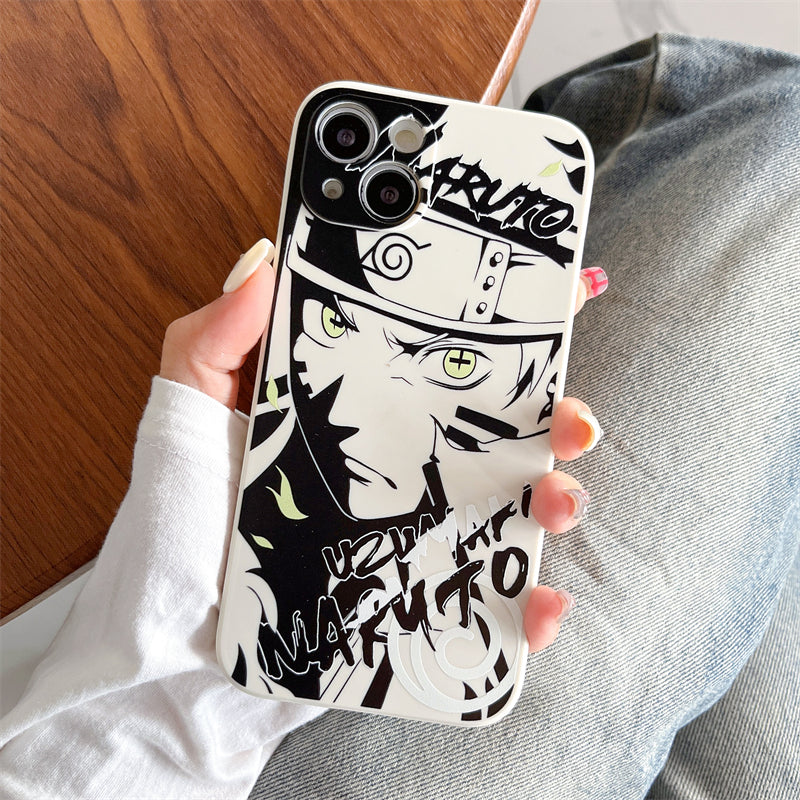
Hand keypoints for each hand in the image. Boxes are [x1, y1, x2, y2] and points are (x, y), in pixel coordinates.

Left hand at [160, 241, 607, 654]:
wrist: (178, 642)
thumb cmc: (180, 525)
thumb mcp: (190, 416)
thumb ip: (216, 338)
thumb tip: (267, 256)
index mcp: (362, 414)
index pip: (446, 357)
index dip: (512, 323)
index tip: (566, 289)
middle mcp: (402, 468)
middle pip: (505, 431)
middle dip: (560, 415)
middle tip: (571, 418)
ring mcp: (418, 535)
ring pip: (517, 509)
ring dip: (562, 500)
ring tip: (556, 501)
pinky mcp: (422, 602)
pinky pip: (497, 604)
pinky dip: (534, 609)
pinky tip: (541, 604)